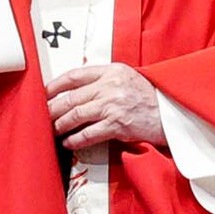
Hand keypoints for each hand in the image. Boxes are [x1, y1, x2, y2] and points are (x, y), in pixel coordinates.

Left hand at [46, 63, 166, 150]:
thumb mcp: (127, 78)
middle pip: (71, 96)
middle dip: (52, 108)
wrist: (171, 114)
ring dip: (60, 124)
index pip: (75, 75)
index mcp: (112, 71)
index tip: (44, 93)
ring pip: (76, 114)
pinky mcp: (117, 124)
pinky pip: (88, 133)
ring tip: (54, 129)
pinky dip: (75, 139)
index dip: (55, 85)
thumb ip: (104, 80)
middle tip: (43, 116)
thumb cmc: (149, 98)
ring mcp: (113, 105)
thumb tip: (77, 91)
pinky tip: (69, 142)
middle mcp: (111, 85)